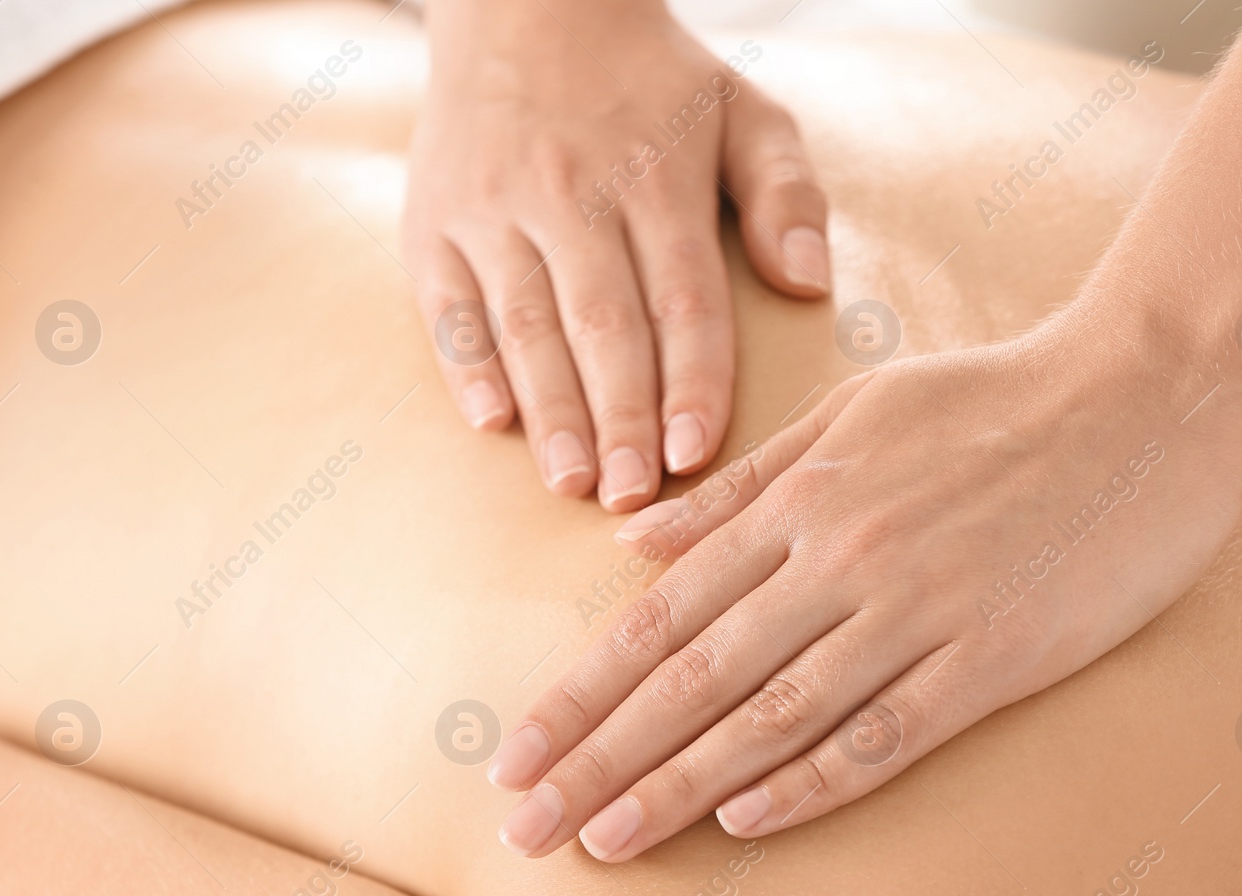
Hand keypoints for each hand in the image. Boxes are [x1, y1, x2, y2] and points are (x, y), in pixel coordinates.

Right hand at [403, 0, 829, 510]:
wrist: (524, 6)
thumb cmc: (652, 80)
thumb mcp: (743, 110)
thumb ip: (786, 194)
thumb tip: (808, 285)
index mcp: (658, 178)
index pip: (683, 300)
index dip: (692, 383)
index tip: (697, 454)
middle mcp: (574, 194)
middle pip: (603, 326)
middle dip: (620, 420)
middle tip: (634, 499)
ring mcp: (495, 207)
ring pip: (524, 324)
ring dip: (549, 410)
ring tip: (571, 484)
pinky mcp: (434, 218)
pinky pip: (448, 303)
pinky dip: (468, 364)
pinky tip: (492, 422)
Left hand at [486, 314, 1241, 859]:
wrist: (1145, 396)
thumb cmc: (991, 399)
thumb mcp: (851, 412)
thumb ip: (740, 483)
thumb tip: (633, 538)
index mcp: (800, 499)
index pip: (660, 616)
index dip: (581, 692)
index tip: (517, 752)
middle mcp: (838, 558)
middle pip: (693, 677)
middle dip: (600, 758)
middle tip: (527, 824)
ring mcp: (916, 608)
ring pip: (772, 714)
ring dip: (679, 786)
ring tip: (605, 840)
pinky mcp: (994, 655)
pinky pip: (886, 730)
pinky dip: (813, 779)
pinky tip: (746, 819)